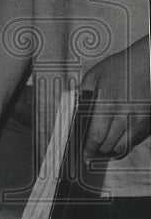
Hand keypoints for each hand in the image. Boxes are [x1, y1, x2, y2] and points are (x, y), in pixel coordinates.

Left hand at [81, 42, 150, 158]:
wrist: (145, 64)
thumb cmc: (118, 68)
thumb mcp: (93, 76)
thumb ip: (83, 94)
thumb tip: (75, 109)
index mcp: (107, 105)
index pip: (97, 136)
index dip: (89, 148)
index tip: (84, 154)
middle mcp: (124, 116)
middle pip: (109, 144)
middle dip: (98, 149)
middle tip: (91, 151)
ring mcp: (138, 120)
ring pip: (124, 146)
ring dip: (112, 148)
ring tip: (103, 147)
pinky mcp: (148, 120)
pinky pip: (136, 140)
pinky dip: (126, 144)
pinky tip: (118, 141)